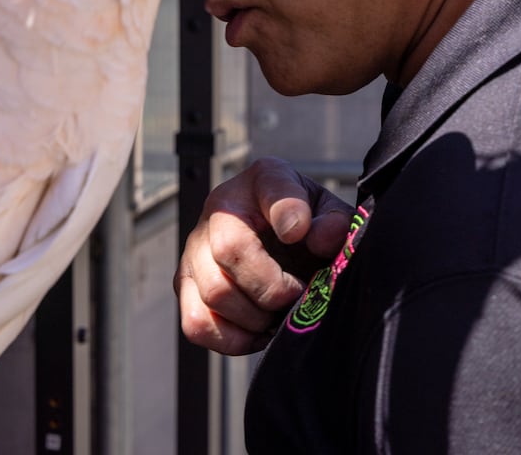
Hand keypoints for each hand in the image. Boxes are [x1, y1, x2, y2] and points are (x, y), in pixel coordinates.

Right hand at [175, 157, 353, 354]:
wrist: (286, 241)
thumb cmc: (307, 226)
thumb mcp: (330, 215)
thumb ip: (334, 223)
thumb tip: (320, 238)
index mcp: (263, 180)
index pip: (271, 190)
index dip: (288, 212)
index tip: (300, 233)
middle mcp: (220, 208)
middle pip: (229, 251)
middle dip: (271, 288)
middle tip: (297, 295)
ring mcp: (195, 247)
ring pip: (213, 292)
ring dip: (254, 316)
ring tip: (278, 313)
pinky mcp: (185, 284)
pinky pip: (196, 323)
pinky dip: (232, 339)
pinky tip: (259, 331)